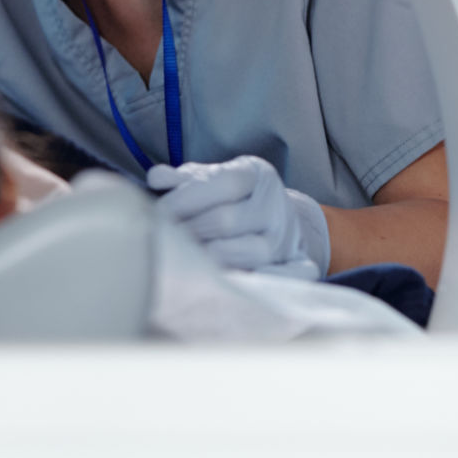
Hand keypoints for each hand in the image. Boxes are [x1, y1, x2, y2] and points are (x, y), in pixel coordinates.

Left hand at [146, 156, 329, 279]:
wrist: (277, 216)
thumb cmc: (231, 198)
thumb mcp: (209, 178)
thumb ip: (183, 178)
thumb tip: (157, 178)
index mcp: (256, 175)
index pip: (225, 184)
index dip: (187, 199)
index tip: (160, 213)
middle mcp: (276, 204)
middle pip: (229, 221)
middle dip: (191, 231)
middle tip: (166, 241)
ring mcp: (289, 236)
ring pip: (252, 252)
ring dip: (213, 259)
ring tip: (189, 260)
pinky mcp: (300, 263)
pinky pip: (291, 276)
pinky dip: (265, 281)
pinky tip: (233, 282)